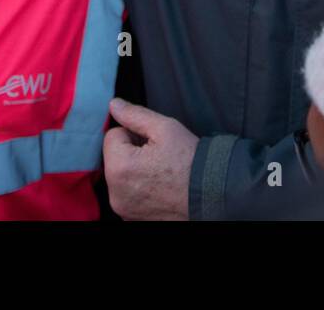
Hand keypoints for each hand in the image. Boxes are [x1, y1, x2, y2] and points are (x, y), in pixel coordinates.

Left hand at [102, 97, 197, 220]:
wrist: (211, 194)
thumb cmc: (190, 162)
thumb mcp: (165, 128)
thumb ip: (134, 114)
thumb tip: (114, 105)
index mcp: (119, 167)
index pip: (113, 136)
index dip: (134, 134)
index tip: (153, 143)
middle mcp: (115, 192)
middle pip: (114, 157)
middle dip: (132, 152)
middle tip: (158, 157)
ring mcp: (123, 208)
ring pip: (120, 176)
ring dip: (134, 170)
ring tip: (160, 172)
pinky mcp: (131, 218)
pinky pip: (127, 194)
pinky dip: (138, 189)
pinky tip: (158, 187)